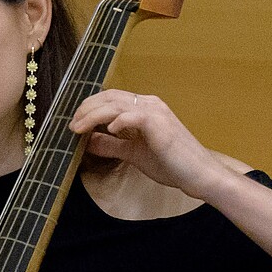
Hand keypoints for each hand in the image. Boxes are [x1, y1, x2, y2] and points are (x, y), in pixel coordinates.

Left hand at [69, 89, 228, 197]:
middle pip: (110, 97)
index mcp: (144, 108)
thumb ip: (111, 145)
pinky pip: (134, 116)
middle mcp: (149, 104)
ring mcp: (156, 112)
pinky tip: (108, 130)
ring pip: (117, 105)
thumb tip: (87, 141)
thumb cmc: (171, 164)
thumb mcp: (133, 153)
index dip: (89, 107)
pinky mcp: (160, 125)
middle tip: (71, 124)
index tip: (74, 122)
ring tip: (79, 128)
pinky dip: (118, 121)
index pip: (110, 98)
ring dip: (94, 115)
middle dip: (86, 109)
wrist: (199, 175)